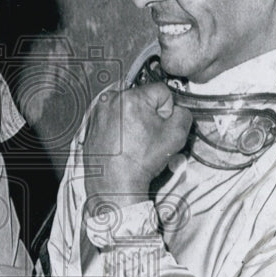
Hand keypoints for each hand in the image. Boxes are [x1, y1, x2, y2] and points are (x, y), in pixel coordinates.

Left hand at [82, 82, 191, 211]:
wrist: (115, 185)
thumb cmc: (141, 162)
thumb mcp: (176, 136)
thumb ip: (183, 115)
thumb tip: (177, 110)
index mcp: (131, 97)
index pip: (161, 91)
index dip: (167, 111)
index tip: (159, 129)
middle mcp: (111, 99)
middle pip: (143, 98)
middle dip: (149, 115)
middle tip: (147, 138)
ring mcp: (98, 111)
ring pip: (128, 108)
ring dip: (134, 120)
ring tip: (133, 142)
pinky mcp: (91, 123)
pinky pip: (113, 118)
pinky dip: (119, 128)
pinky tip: (122, 144)